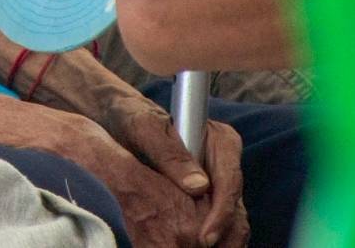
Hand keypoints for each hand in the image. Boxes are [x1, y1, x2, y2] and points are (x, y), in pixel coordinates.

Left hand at [30, 105, 223, 247]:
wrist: (120, 120)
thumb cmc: (133, 118)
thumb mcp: (145, 129)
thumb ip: (170, 154)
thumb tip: (199, 187)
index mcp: (219, 140)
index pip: (230, 179)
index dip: (222, 211)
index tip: (204, 236)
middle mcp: (223, 162)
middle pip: (234, 203)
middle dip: (222, 233)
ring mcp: (216, 181)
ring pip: (230, 218)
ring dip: (218, 240)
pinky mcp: (205, 197)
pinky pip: (213, 222)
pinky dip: (208, 237)